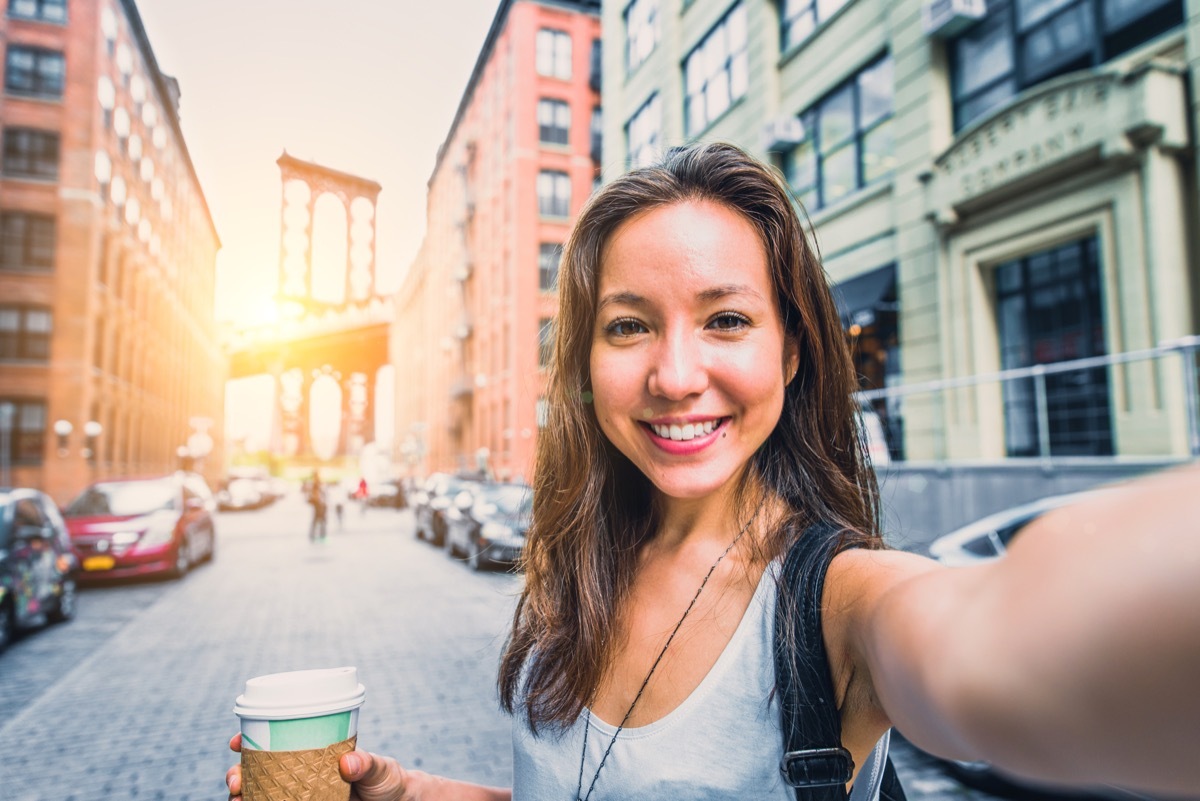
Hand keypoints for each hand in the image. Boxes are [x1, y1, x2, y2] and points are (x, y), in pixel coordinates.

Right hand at [226, 733, 414, 800]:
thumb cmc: (387, 780)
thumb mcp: (380, 768)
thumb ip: (367, 764)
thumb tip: (347, 763)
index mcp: (312, 752)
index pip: (275, 741)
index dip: (249, 741)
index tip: (236, 742)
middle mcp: (300, 773)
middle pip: (257, 772)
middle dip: (238, 774)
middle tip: (236, 780)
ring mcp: (299, 795)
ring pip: (260, 794)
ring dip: (243, 796)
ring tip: (238, 800)